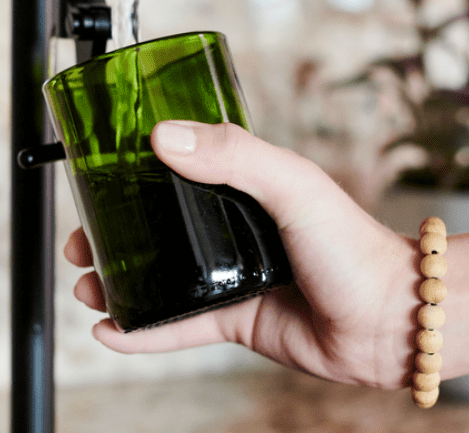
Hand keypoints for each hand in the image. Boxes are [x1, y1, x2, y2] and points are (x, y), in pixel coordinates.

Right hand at [64, 121, 419, 388]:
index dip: (132, 177)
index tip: (97, 179)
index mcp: (245, 187)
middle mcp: (234, 229)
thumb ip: (234, 155)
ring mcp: (232, 275)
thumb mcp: (293, 184)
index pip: (177, 174)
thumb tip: (165, 137)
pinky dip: (142, 330)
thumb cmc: (354, 245)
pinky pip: (178, 326)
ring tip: (86, 284)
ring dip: (119, 281)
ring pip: (161, 277)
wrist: (388, 319)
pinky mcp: (235, 319)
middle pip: (159, 228)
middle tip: (80, 241)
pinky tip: (111, 331)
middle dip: (114, 234)